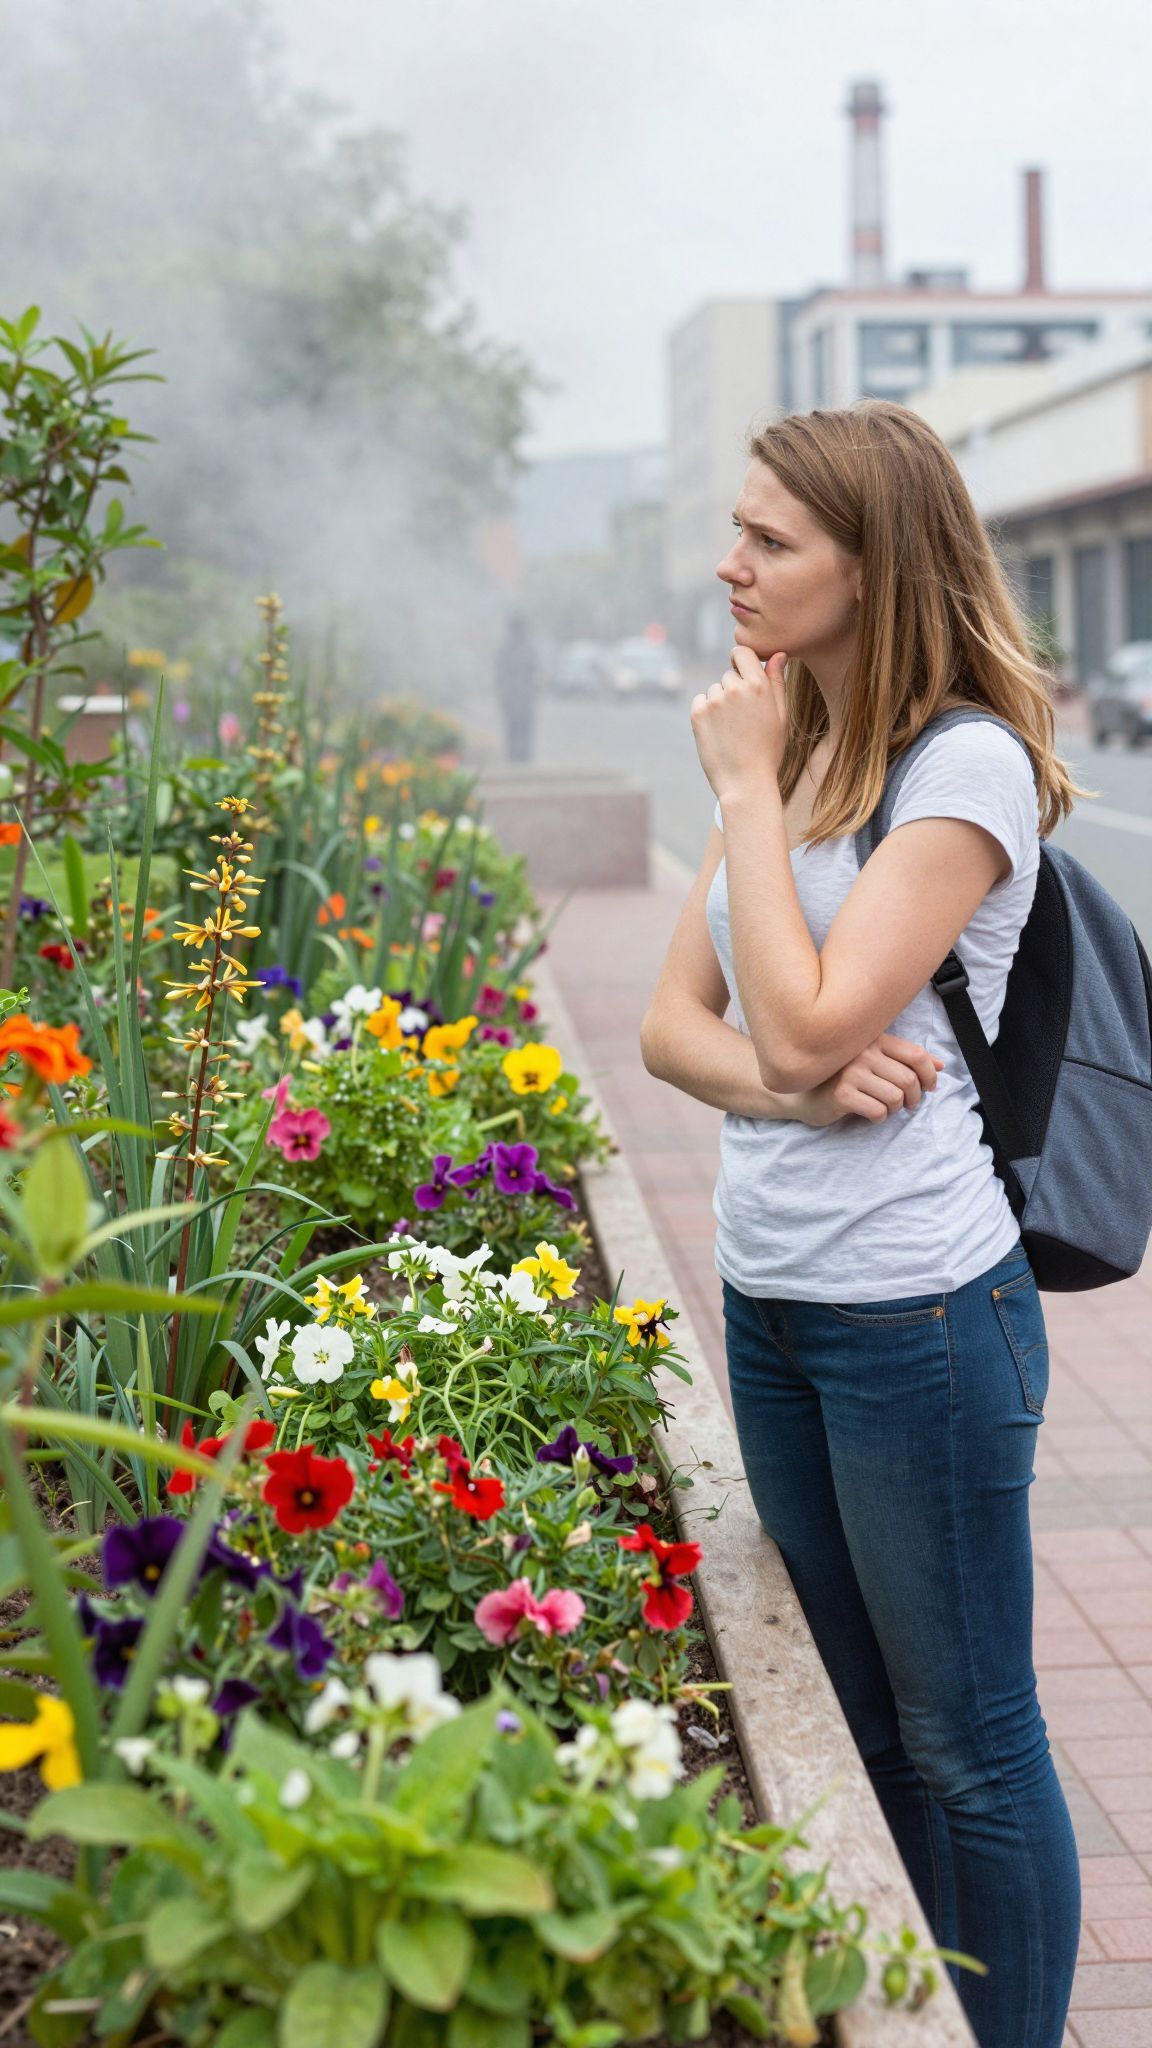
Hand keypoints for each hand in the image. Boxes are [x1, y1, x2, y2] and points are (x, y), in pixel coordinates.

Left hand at [690, 646, 788, 797]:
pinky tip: (719, 732)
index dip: (742, 661)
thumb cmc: (768, 750)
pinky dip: (706, 712)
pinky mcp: (697, 713)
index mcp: (758, 685)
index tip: (743, 674)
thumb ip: (777, 682)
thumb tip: (778, 655)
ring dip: (721, 702)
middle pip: (729, 674)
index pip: (742, 652)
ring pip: (715, 690)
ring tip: (732, 729)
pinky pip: (700, 701)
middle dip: (735, 689)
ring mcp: (714, 700)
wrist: (745, 782)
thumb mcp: (780, 715)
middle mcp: (734, 688)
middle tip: (744, 719)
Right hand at [795, 1034, 944, 1128]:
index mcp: (873, 1039)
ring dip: (895, 1109)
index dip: (929, 1074)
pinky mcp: (842, 1094)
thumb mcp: (875, 1062)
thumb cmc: (843, 1078)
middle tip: (908, 1105)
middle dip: (914, 1098)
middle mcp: (862, 1052)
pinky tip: (868, 1114)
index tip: (930, 1088)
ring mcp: (851, 1072)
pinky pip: (878, 1111)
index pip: (915, 1054)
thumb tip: (941, 1065)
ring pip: (895, 1097)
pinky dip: (879, 1118)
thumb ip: (906, 1060)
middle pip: (908, 1079)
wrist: (802, 1093)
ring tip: (885, 1108)